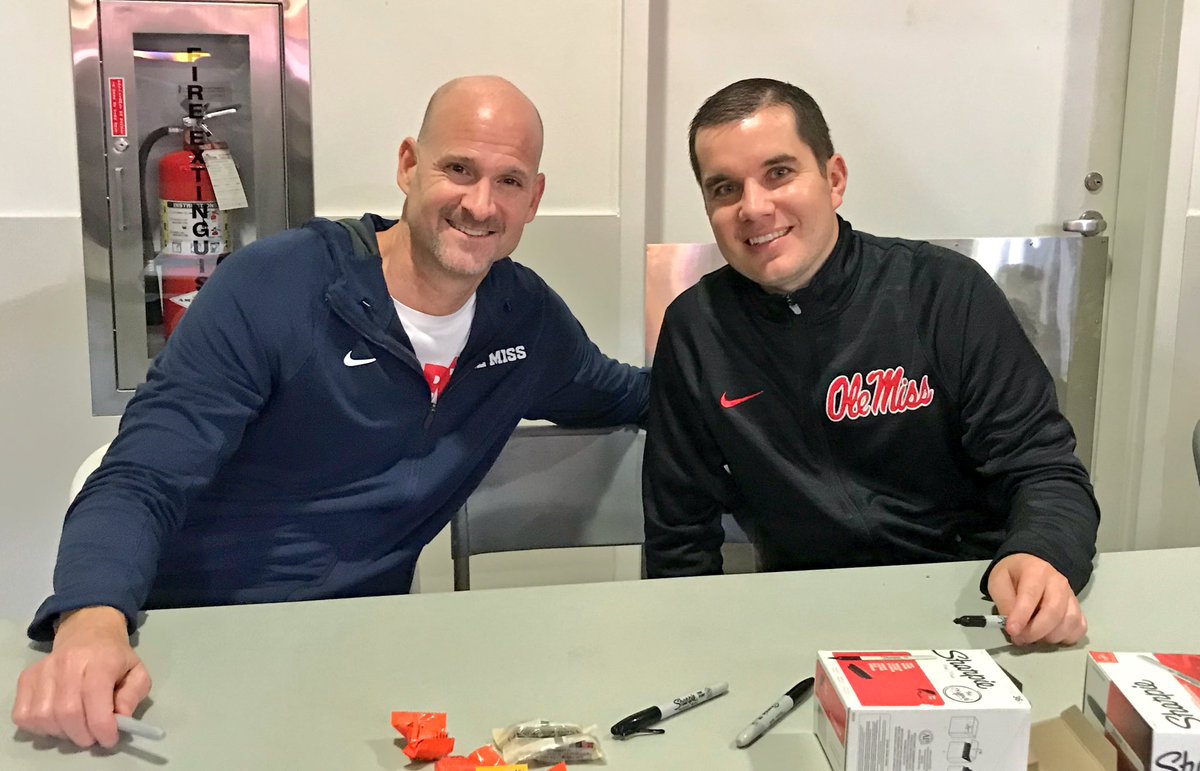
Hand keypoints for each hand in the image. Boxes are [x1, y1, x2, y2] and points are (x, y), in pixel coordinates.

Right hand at [11, 606, 150, 747]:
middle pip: (68, 712)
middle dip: (83, 734)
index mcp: (100, 660)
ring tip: (77, 727)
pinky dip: (40, 727)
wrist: (87, 633)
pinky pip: (24, 715)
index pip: (95, 698)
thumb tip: (120, 717)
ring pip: (45, 717)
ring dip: (62, 733)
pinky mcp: (26, 678)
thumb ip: (134, 694)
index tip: (109, 739)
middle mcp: (68, 663)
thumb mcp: (137, 672)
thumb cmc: (114, 658)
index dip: (101, 727)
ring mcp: (43, 670)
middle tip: (93, 737)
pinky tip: (57, 721)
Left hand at [986, 553, 1086, 644]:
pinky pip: (1079, 627)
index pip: (1031, 595)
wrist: (1029, 567)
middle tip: (1020, 638)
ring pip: (1070, 622)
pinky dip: (1066, 637)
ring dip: (1050, 636)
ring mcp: (1071, 595)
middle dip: (1036, 631)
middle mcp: (1058, 582)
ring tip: (1033, 637)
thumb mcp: (998, 582)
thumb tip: (1014, 627)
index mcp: (1035, 571)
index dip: (1021, 616)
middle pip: (1054, 612)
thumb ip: (1005, 603)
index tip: (1012, 631)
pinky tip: (1050, 636)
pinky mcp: (1077, 608)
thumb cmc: (1013, 575)